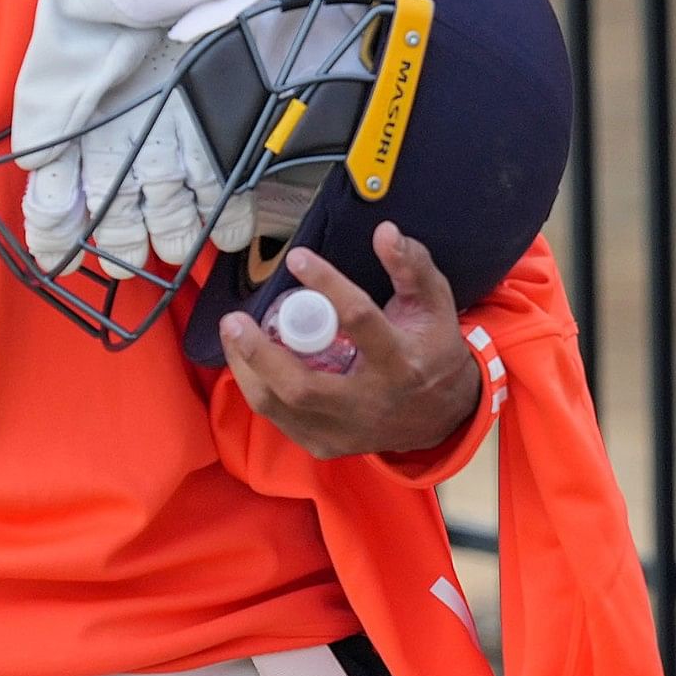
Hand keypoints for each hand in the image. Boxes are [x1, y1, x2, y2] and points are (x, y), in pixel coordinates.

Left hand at [216, 225, 484, 460]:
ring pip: (282, 407)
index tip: (297, 258)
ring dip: (248, 371)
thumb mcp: (434, 304)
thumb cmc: (433, 349)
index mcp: (402, 362)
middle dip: (261, 353)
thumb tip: (383, 231)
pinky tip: (248, 362)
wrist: (441, 415)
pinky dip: (258, 388)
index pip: (359, 320)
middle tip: (236, 319)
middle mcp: (371, 402)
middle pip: (304, 385)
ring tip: (234, 335)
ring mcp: (346, 430)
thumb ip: (412, 266)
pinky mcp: (327, 445)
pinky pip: (280, 419)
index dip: (328, 285)